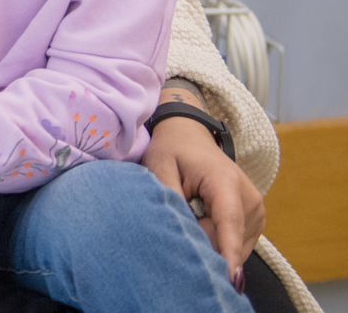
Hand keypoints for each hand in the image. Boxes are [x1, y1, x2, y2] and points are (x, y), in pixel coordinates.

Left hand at [142, 110, 263, 276]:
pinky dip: (216, 240)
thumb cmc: (172, 150)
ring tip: (188, 215)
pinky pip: (235, 243)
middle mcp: (249, 199)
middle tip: (176, 227)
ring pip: (232, 246)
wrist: (190, 135)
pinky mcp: (255, 220)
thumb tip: (182, 231)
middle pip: (227, 241)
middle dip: (203, 244)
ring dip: (209, 241)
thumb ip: (170, 198)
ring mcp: (256, 211)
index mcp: (226, 183)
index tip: (229, 281)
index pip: (229, 225)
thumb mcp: (159, 166)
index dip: (227, 254)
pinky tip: (200, 221)